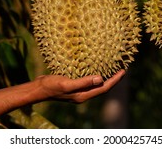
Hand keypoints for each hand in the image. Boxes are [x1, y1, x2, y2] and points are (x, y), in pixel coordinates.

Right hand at [0, 70, 125, 124]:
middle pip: (102, 87)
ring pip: (96, 84)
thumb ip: (83, 82)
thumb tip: (100, 78)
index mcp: (83, 95)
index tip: (124, 71)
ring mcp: (78, 91)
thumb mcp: (66, 83)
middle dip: (113, 79)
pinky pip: (88, 80)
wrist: (38, 88)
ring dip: (105, 76)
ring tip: (113, 67)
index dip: (115, 80)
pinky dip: (95, 74)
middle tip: (122, 68)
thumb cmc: (51, 86)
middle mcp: (83, 94)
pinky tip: (95, 67)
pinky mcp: (74, 85)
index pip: (104, 88)